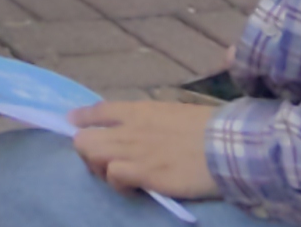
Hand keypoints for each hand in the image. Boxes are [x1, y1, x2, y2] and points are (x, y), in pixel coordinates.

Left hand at [72, 101, 225, 199]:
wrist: (226, 145)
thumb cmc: (209, 129)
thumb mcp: (174, 113)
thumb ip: (153, 121)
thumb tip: (147, 129)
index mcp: (139, 110)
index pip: (99, 111)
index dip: (82, 118)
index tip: (74, 123)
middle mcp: (130, 128)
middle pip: (84, 138)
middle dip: (86, 152)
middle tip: (102, 164)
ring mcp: (135, 150)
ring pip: (91, 154)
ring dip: (98, 169)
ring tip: (116, 177)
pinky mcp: (145, 173)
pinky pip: (114, 175)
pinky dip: (117, 184)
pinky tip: (132, 189)